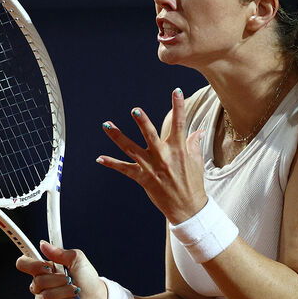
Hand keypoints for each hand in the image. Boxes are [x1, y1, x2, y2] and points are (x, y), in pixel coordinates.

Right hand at [16, 241, 106, 298]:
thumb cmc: (87, 279)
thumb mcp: (77, 260)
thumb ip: (61, 253)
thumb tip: (43, 244)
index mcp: (43, 269)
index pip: (24, 263)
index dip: (31, 265)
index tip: (47, 267)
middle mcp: (39, 285)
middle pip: (37, 282)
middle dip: (57, 281)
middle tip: (70, 280)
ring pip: (44, 297)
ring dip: (64, 293)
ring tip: (74, 292)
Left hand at [96, 88, 206, 224]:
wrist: (188, 208)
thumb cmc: (193, 183)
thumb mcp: (197, 161)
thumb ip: (193, 143)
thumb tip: (198, 131)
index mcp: (179, 149)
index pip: (180, 124)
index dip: (178, 106)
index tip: (176, 91)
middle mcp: (163, 156)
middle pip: (150, 135)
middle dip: (142, 122)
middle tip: (134, 109)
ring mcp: (151, 167)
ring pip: (131, 149)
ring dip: (117, 136)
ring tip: (106, 124)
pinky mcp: (142, 178)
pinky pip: (124, 169)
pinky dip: (111, 163)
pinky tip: (99, 158)